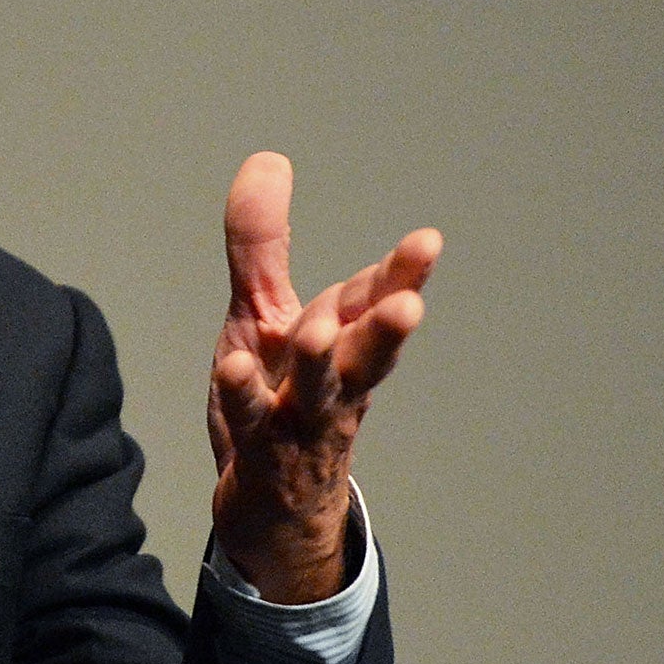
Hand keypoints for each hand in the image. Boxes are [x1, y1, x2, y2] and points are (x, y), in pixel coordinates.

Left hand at [208, 152, 441, 602]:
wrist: (273, 505)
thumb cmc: (278, 397)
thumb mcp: (264, 310)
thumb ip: (262, 240)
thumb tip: (268, 159)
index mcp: (340, 342)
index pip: (375, 301)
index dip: (401, 274)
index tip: (427, 242)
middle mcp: (331, 381)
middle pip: (367, 349)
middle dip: (388, 323)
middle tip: (410, 302)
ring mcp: (299, 420)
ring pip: (319, 392)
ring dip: (321, 362)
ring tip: (319, 331)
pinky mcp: (261, 451)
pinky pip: (253, 423)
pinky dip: (245, 397)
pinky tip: (236, 370)